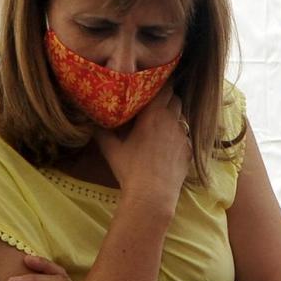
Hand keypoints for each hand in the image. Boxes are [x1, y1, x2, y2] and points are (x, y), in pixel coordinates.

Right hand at [95, 87, 191, 207]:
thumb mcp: (111, 150)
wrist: (153, 195)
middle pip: (175, 99)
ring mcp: (183, 136)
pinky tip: (168, 144)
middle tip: (154, 104)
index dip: (160, 85)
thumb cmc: (130, 170)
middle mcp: (172, 120)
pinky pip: (186, 135)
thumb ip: (101, 132)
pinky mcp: (189, 150)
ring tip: (161, 124)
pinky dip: (178, 135)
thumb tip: (91, 121)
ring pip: (182, 116)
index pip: (164, 88)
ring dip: (174, 116)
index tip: (152, 85)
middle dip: (167, 99)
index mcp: (154, 114)